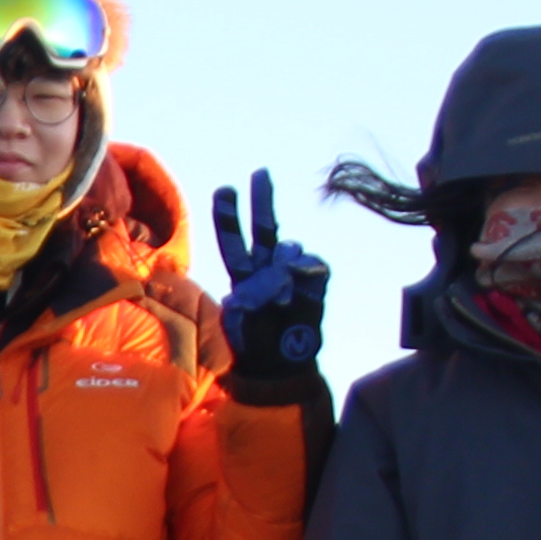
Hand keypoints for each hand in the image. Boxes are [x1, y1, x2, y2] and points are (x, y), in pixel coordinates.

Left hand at [207, 169, 329, 405]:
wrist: (283, 366)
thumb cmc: (254, 347)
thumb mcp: (238, 325)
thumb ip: (247, 300)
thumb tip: (272, 276)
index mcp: (243, 276)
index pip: (233, 240)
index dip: (229, 215)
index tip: (225, 189)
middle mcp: (266, 269)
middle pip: (264, 228)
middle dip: (262, 200)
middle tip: (260, 173)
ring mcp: (292, 274)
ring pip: (288, 248)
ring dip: (282, 266)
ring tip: (278, 299)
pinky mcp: (315, 282)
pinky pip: (312, 265)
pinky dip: (305, 272)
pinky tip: (299, 290)